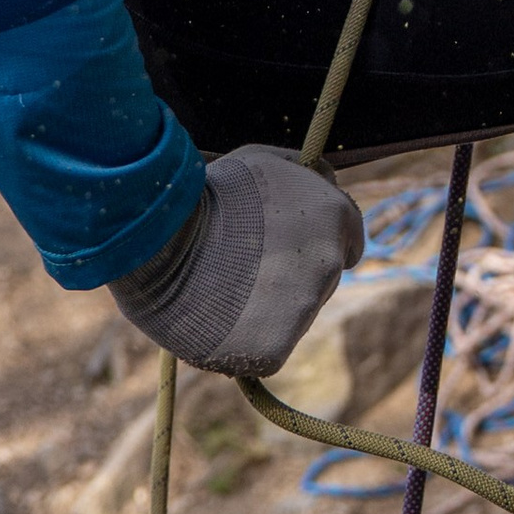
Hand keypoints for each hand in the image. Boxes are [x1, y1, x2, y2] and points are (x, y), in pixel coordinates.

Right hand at [108, 144, 363, 380]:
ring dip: (269, 310)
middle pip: (322, 280)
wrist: (164, 236)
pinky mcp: (276, 349)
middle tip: (244, 267)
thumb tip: (325, 179)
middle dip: (292, 276)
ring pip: (295, 316)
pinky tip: (219, 320)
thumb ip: (305, 175)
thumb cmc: (209, 192)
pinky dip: (246, 344)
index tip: (291, 249)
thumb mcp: (266, 161)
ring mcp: (305, 308)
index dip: (317, 244)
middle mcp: (330, 262)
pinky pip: (267, 352)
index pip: (349, 239)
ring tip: (223, 289)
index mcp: (335, 214)